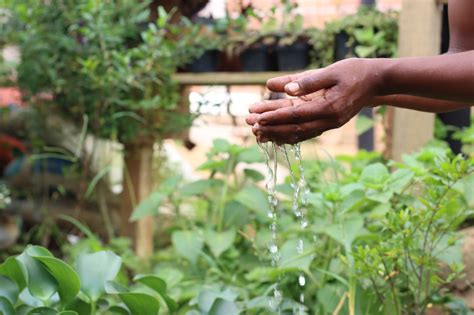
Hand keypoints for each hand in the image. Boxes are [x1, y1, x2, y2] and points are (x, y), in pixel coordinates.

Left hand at [246, 58, 380, 143]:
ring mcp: (329, 125)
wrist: (376, 81)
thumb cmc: (354, 72)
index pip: (296, 115)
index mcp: (329, 107)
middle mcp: (329, 121)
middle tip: (250, 125)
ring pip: (299, 134)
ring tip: (257, 133)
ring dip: (277, 134)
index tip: (257, 117)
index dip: (275, 117)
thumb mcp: (331, 71)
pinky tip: (274, 137)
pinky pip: (305, 133)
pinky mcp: (328, 124)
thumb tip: (284, 89)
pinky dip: (289, 136)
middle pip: (294, 128)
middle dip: (271, 127)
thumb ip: (307, 81)